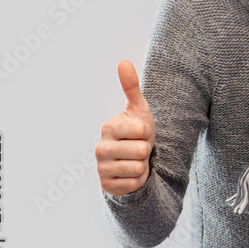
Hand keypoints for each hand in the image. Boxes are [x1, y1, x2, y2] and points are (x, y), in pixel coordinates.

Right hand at [96, 60, 155, 195]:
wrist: (135, 160)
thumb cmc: (137, 132)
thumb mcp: (138, 109)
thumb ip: (131, 86)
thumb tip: (123, 61)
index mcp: (108, 127)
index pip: (142, 130)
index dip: (148, 133)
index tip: (140, 133)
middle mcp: (100, 148)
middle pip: (141, 150)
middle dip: (146, 151)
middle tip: (138, 148)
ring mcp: (102, 168)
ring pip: (138, 168)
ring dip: (142, 166)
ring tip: (134, 160)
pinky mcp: (107, 186)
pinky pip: (134, 184)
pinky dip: (138, 180)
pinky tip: (130, 174)